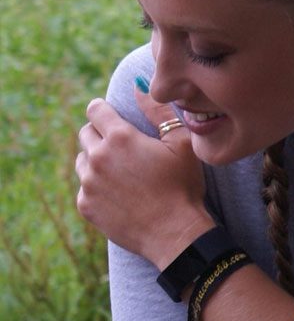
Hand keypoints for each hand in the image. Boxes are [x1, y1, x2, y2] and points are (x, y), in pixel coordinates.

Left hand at [75, 89, 214, 268]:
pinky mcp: (85, 206)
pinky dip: (98, 188)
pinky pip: (85, 188)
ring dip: (97, 162)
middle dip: (101, 136)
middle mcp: (97, 157)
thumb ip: (158, 112)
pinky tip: (121, 196)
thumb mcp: (182, 145)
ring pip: (82, 161)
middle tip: (124, 151)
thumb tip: (138, 86)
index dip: (105, 111)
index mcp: (120, 138)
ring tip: (123, 175)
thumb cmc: (183, 187)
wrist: (175, 234)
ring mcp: (88, 183)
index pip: (95, 109)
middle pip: (85, 133)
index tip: (113, 118)